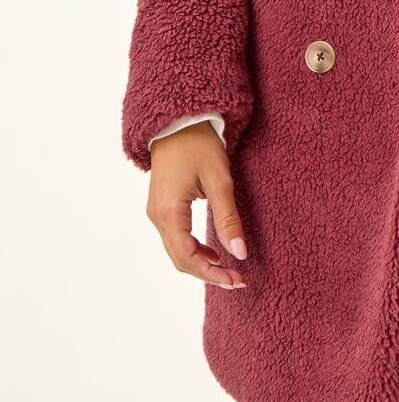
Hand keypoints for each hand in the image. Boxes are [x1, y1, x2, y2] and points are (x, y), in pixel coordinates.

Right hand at [146, 121, 248, 288]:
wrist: (178, 121)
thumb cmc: (199, 144)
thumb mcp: (219, 179)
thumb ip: (228, 218)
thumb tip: (240, 253)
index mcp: (168, 211)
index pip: (188, 257)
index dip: (212, 273)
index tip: (237, 279)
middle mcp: (157, 216)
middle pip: (180, 259)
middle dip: (208, 273)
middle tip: (237, 280)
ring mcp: (156, 212)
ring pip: (176, 251)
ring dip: (201, 263)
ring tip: (229, 268)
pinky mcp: (161, 207)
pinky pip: (175, 238)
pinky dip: (193, 250)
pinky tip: (213, 251)